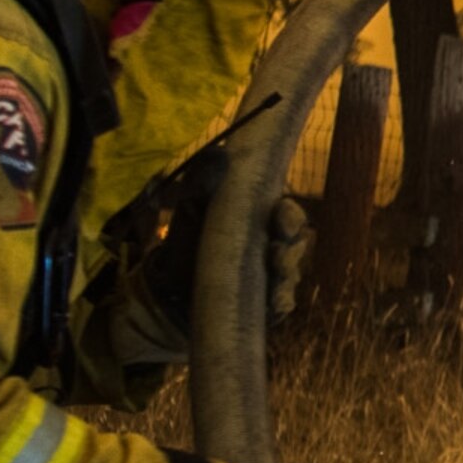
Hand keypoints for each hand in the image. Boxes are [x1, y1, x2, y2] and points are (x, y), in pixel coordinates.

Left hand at [109, 187, 310, 367]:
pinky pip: (284, 305)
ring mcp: (271, 279)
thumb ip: (202, 184)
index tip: (281, 220)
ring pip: (293, 275)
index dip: (290, 216)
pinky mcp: (266, 308)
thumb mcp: (189, 212)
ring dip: (287, 277)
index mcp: (258, 221)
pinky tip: (273, 304)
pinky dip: (281, 304)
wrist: (166, 296)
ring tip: (275, 281)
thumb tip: (218, 154)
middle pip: (296, 245)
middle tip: (277, 254)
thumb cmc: (184, 247)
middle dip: (291, 249)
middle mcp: (270, 248)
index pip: (287, 214)